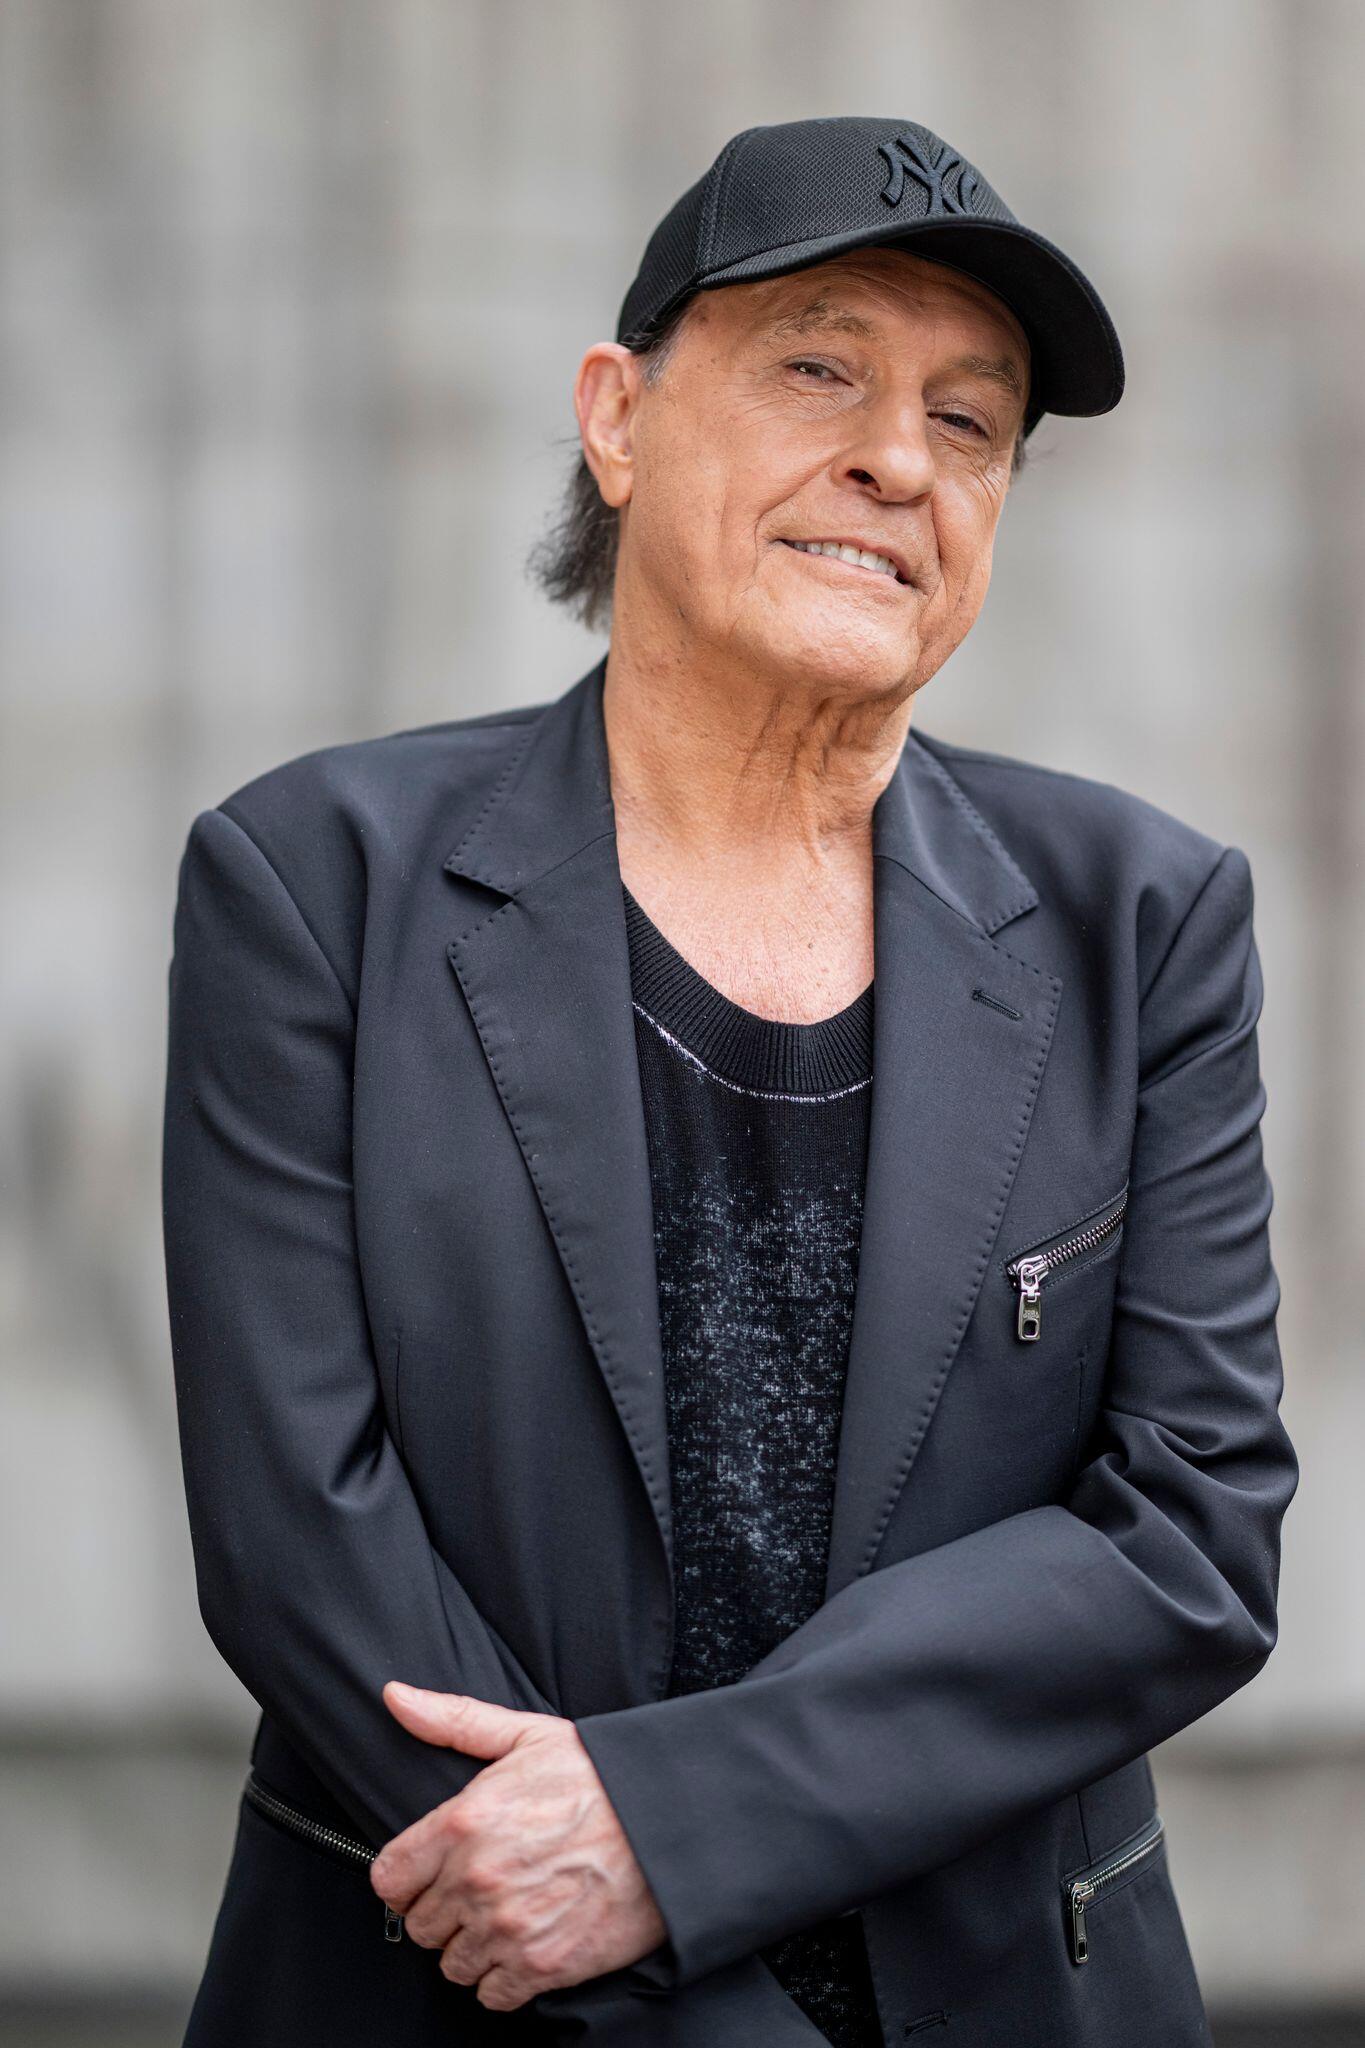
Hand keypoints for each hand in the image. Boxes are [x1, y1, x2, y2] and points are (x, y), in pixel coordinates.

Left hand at [370, 1683, 668, 2010]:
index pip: (389, 1878)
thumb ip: (453, 1720)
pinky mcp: (543, 1966)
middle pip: (419, 1926)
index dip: (407, 1878)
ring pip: (452, 1964)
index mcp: (464, 1822)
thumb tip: (396, 1697)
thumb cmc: (600, 1776)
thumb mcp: (527, 1734)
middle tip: (477, 1892)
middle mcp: (477, 1880)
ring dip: (472, 1946)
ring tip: (505, 1917)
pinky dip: (504, 1978)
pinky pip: (492, 1994)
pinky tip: (526, 1944)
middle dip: (442, 1911)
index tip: (428, 1875)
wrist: (669, 1820)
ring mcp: (509, 1928)